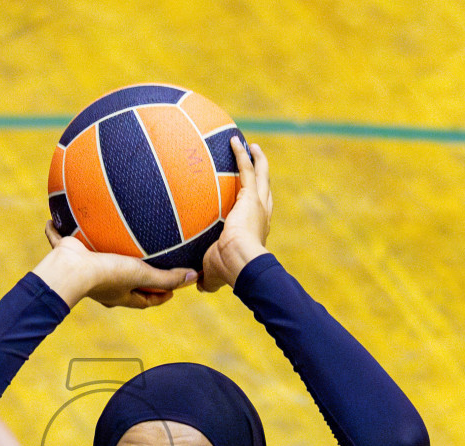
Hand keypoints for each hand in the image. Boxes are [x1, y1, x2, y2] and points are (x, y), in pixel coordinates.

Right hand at [34, 225, 196, 307]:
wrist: (70, 270)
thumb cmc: (106, 274)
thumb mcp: (141, 275)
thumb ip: (165, 277)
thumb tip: (193, 277)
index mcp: (120, 294)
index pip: (145, 300)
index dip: (160, 296)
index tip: (172, 289)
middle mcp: (103, 284)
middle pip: (123, 283)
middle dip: (134, 276)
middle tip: (148, 265)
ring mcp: (85, 269)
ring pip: (95, 261)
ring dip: (103, 252)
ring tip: (109, 239)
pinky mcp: (67, 253)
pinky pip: (61, 240)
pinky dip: (57, 232)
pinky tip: (54, 219)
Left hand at [199, 136, 271, 291]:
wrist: (240, 262)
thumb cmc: (229, 270)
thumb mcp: (215, 274)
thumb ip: (208, 277)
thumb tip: (199, 285)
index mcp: (255, 232)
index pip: (257, 215)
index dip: (255, 204)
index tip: (249, 197)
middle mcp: (261, 216)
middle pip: (265, 190)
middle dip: (262, 175)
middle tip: (257, 161)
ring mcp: (257, 204)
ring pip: (260, 175)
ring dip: (256, 160)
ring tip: (251, 146)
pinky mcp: (250, 196)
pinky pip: (246, 169)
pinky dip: (241, 154)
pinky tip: (234, 140)